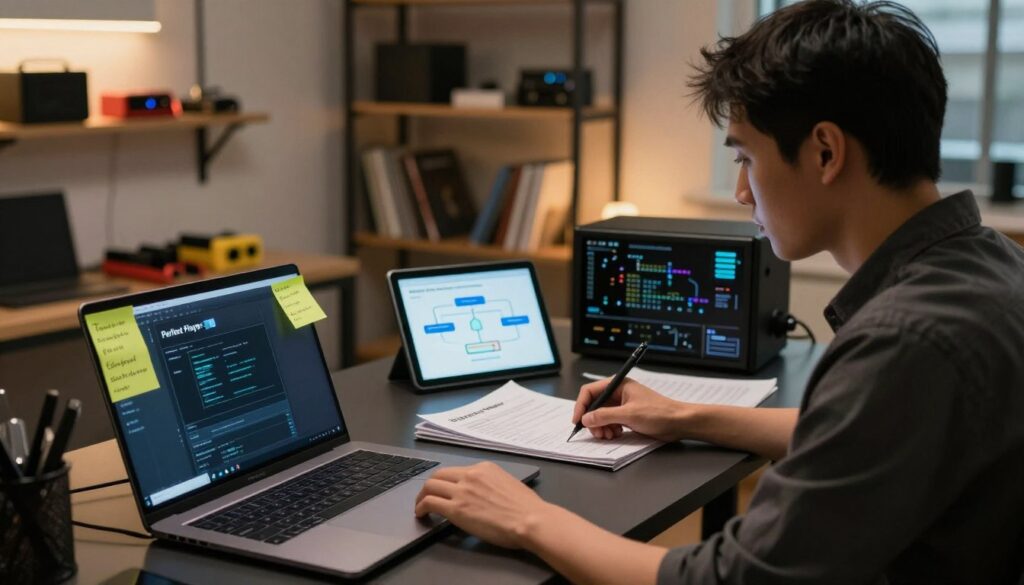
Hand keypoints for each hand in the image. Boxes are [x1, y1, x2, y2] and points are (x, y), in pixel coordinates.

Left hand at [414, 461, 552, 548]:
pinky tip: (421, 514)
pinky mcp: (456, 509)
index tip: (444, 489)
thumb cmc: (526, 507)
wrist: (529, 519)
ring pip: (430, 486)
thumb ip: (491, 484)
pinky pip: (430, 503)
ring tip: (420, 506)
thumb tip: (483, 493)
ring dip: (421, 496)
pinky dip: (421, 507)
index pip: (456, 471)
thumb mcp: (508, 483)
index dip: (446, 481)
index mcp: (484, 468)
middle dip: (430, 485)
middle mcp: (470, 475)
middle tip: (426, 496)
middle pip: (439, 475)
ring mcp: (462, 491)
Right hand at [572, 378, 686, 441]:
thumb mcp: (629, 414)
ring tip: (609, 435)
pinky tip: (616, 435)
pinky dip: (609, 430)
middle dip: (593, 420)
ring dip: (601, 428)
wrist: (679, 423)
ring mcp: (622, 406)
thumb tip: (586, 418)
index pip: (590, 391)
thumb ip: (605, 416)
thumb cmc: (659, 413)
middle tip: (597, 433)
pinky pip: (609, 423)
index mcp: (618, 385)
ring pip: (601, 416)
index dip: (581, 405)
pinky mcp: (626, 417)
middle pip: (594, 406)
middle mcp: (618, 394)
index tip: (578, 420)